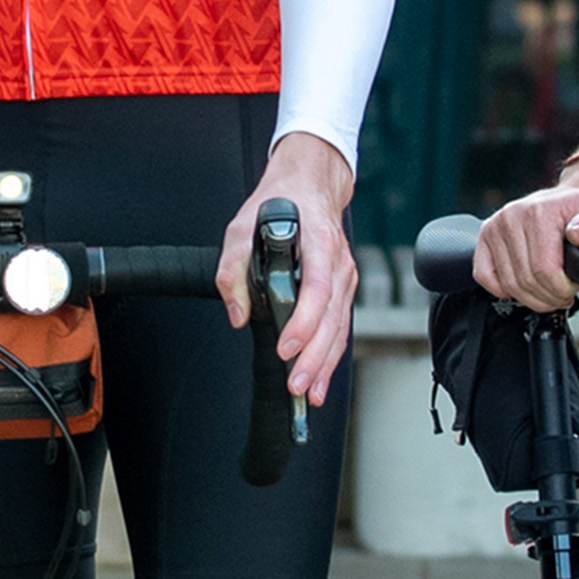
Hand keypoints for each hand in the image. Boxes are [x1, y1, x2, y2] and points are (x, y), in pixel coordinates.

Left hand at [220, 130, 362, 408]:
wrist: (310, 185)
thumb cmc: (279, 203)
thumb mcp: (241, 226)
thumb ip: (233, 269)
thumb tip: (238, 314)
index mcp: (318, 242)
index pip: (317, 288)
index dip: (305, 322)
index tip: (287, 347)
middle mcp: (338, 262)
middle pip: (332, 317)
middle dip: (315, 356)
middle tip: (296, 384)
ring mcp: (344, 277)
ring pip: (339, 328)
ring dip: (325, 364)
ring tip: (309, 394)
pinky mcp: (342, 289)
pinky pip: (340, 327)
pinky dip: (331, 355)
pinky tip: (319, 379)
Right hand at [471, 180, 578, 311]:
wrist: (569, 198)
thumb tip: (578, 234)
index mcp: (539, 212)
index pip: (544, 270)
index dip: (561, 290)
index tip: (573, 289)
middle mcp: (512, 217)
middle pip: (525, 281)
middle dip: (549, 298)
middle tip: (563, 295)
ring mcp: (495, 227)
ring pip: (508, 284)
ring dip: (531, 298)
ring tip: (549, 292)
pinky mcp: (485, 236)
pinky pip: (484, 275)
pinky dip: (502, 290)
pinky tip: (522, 288)